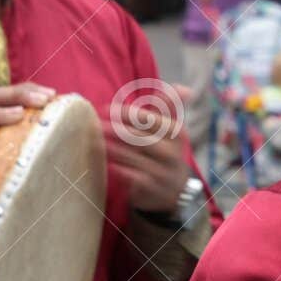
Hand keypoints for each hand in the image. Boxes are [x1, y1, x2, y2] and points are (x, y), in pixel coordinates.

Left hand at [105, 85, 192, 213]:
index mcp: (177, 135)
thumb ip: (171, 108)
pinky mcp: (153, 188)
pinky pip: (133, 177)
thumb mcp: (173, 132)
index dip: (128, 113)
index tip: (107, 109)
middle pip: (140, 138)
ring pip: (134, 157)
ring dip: (113, 148)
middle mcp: (172, 153)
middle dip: (117, 131)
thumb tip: (185, 88)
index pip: (151, 120)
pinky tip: (107, 163)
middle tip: (96, 125)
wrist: (174, 192)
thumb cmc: (167, 154)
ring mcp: (163, 172)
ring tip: (95, 141)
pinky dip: (120, 169)